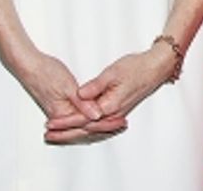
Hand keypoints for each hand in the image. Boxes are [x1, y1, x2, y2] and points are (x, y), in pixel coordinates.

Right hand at [7, 49, 124, 143]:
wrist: (29, 66)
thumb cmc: (46, 73)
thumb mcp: (67, 86)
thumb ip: (82, 103)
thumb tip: (96, 115)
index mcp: (62, 114)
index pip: (87, 126)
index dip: (106, 125)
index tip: (121, 122)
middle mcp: (60, 118)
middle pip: (86, 129)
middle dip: (105, 128)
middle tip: (123, 125)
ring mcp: (60, 113)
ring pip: (83, 125)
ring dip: (99, 125)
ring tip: (116, 123)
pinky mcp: (61, 107)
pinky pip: (78, 118)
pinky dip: (90, 119)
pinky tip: (100, 117)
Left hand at [44, 44, 174, 142]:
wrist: (155, 68)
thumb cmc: (136, 68)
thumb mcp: (112, 72)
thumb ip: (94, 86)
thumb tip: (79, 95)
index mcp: (110, 106)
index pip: (82, 119)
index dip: (64, 122)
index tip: (50, 123)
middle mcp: (113, 115)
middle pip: (85, 130)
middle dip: (65, 133)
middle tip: (47, 135)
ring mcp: (116, 115)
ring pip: (91, 130)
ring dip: (74, 133)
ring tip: (57, 135)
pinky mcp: (117, 112)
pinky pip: (98, 126)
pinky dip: (85, 130)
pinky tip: (77, 130)